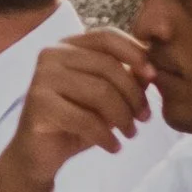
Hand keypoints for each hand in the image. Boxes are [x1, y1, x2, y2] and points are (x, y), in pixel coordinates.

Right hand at [0, 27, 153, 191]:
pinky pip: (85, 119)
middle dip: (134, 95)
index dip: (135, 53)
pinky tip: (113, 146)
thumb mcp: (105, 99)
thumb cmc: (74, 121)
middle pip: (108, 66)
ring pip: (100, 92)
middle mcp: (51, 54)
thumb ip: (125, 80)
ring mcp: (42, 77)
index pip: (107, 36)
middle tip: (144, 118)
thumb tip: (150, 72)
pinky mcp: (39, 104)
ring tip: (130, 134)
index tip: (153, 77)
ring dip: (123, 117)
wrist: (37, 154)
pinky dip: (106, 136)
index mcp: (67, 46)